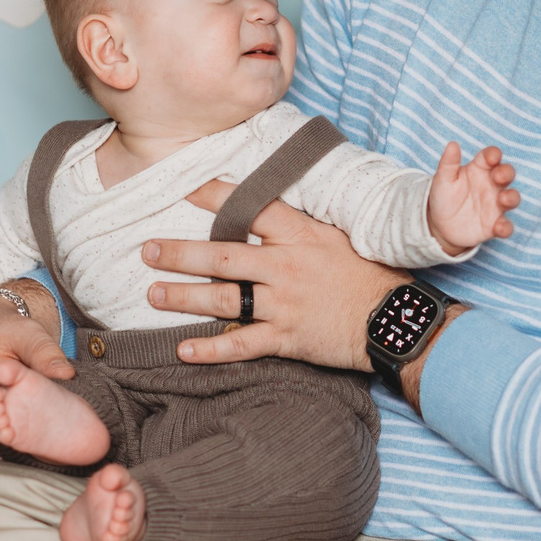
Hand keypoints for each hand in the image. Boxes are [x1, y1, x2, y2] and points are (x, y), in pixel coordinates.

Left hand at [144, 183, 404, 370]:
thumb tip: (266, 211)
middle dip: (180, 254)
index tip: (186, 189)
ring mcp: (284, 304)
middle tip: (147, 251)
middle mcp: (286, 267)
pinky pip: (241, 344)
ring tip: (153, 294)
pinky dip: (210, 350)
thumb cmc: (370, 274)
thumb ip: (300, 226)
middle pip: (223, 256)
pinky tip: (183, 350)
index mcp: (300, 235)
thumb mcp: (338, 236)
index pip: (251, 208)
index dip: (217, 197)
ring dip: (183, 297)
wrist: (393, 319)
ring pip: (223, 299)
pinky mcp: (287, 339)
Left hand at [425, 142, 520, 252]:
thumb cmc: (444, 197)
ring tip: (502, 199)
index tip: (492, 157)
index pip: (491, 156)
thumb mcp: (443, 179)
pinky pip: (506, 226)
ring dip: (511, 197)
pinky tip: (499, 227)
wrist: (440, 226)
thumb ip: (448, 163)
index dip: (494, 155)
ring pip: (512, 198)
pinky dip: (506, 227)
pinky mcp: (494, 225)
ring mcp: (495, 205)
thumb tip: (452, 144)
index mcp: (479, 169)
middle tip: (498, 176)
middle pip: (507, 173)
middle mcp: (491, 185)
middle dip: (506, 173)